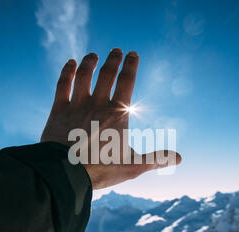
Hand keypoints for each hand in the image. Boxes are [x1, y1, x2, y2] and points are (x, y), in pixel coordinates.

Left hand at [41, 49, 181, 188]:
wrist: (66, 173)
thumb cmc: (101, 170)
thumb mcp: (133, 166)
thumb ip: (155, 159)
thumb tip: (179, 157)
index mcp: (118, 114)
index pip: (127, 81)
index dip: (131, 65)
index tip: (133, 54)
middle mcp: (97, 104)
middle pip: (106, 74)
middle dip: (113, 60)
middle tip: (116, 50)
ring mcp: (77, 105)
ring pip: (84, 75)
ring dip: (90, 62)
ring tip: (93, 55)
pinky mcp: (59, 110)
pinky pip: (63, 85)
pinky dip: (67, 71)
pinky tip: (71, 63)